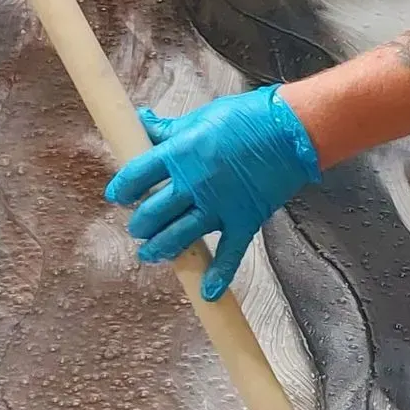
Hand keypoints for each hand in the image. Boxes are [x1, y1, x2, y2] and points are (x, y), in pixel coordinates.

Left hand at [106, 88, 321, 298]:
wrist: (291, 131)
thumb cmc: (247, 117)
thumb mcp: (201, 117)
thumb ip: (169, 129)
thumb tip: (141, 121)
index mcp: (180, 153)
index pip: (137, 175)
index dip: (122, 189)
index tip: (119, 197)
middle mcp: (194, 183)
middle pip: (153, 212)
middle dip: (140, 224)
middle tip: (138, 227)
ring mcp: (219, 206)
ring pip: (180, 236)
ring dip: (160, 248)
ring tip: (151, 253)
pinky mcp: (244, 220)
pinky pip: (229, 253)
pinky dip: (219, 275)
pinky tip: (207, 292)